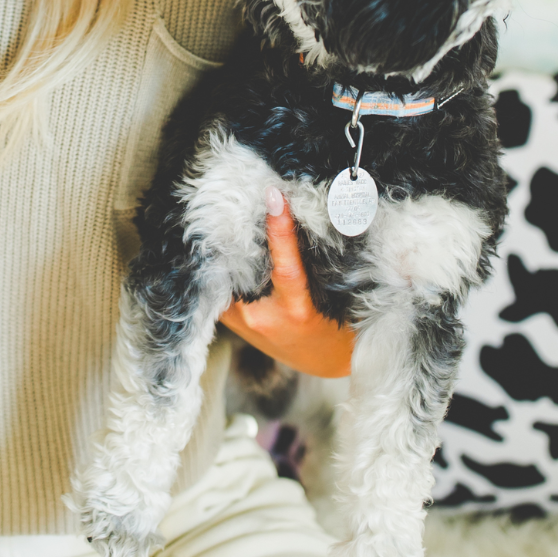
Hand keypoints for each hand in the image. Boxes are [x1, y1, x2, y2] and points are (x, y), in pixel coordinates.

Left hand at [219, 188, 353, 377]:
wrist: (323, 362)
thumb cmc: (337, 324)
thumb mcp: (334, 296)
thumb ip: (312, 265)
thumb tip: (293, 218)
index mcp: (298, 311)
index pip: (287, 266)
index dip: (280, 230)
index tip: (275, 196)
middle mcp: (263, 319)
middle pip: (242, 266)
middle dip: (237, 231)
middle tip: (236, 194)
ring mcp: (242, 323)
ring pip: (225, 275)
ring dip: (226, 247)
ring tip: (224, 212)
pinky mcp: (231, 324)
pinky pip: (220, 287)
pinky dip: (222, 265)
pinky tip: (221, 243)